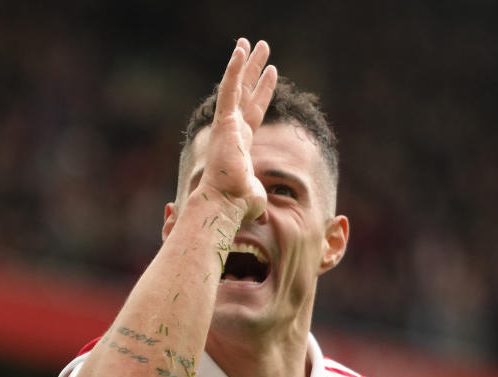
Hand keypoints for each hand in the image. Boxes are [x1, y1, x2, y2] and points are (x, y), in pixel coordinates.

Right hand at [195, 38, 276, 225]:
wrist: (227, 203)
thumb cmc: (239, 205)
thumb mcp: (255, 196)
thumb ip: (257, 195)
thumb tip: (262, 214)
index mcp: (240, 143)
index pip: (254, 111)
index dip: (263, 91)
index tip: (272, 72)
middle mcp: (233, 130)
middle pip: (246, 93)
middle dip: (254, 70)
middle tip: (262, 48)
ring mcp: (228, 124)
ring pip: (237, 86)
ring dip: (246, 63)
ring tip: (254, 41)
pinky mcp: (225, 122)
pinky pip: (229, 89)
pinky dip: (234, 69)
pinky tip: (241, 50)